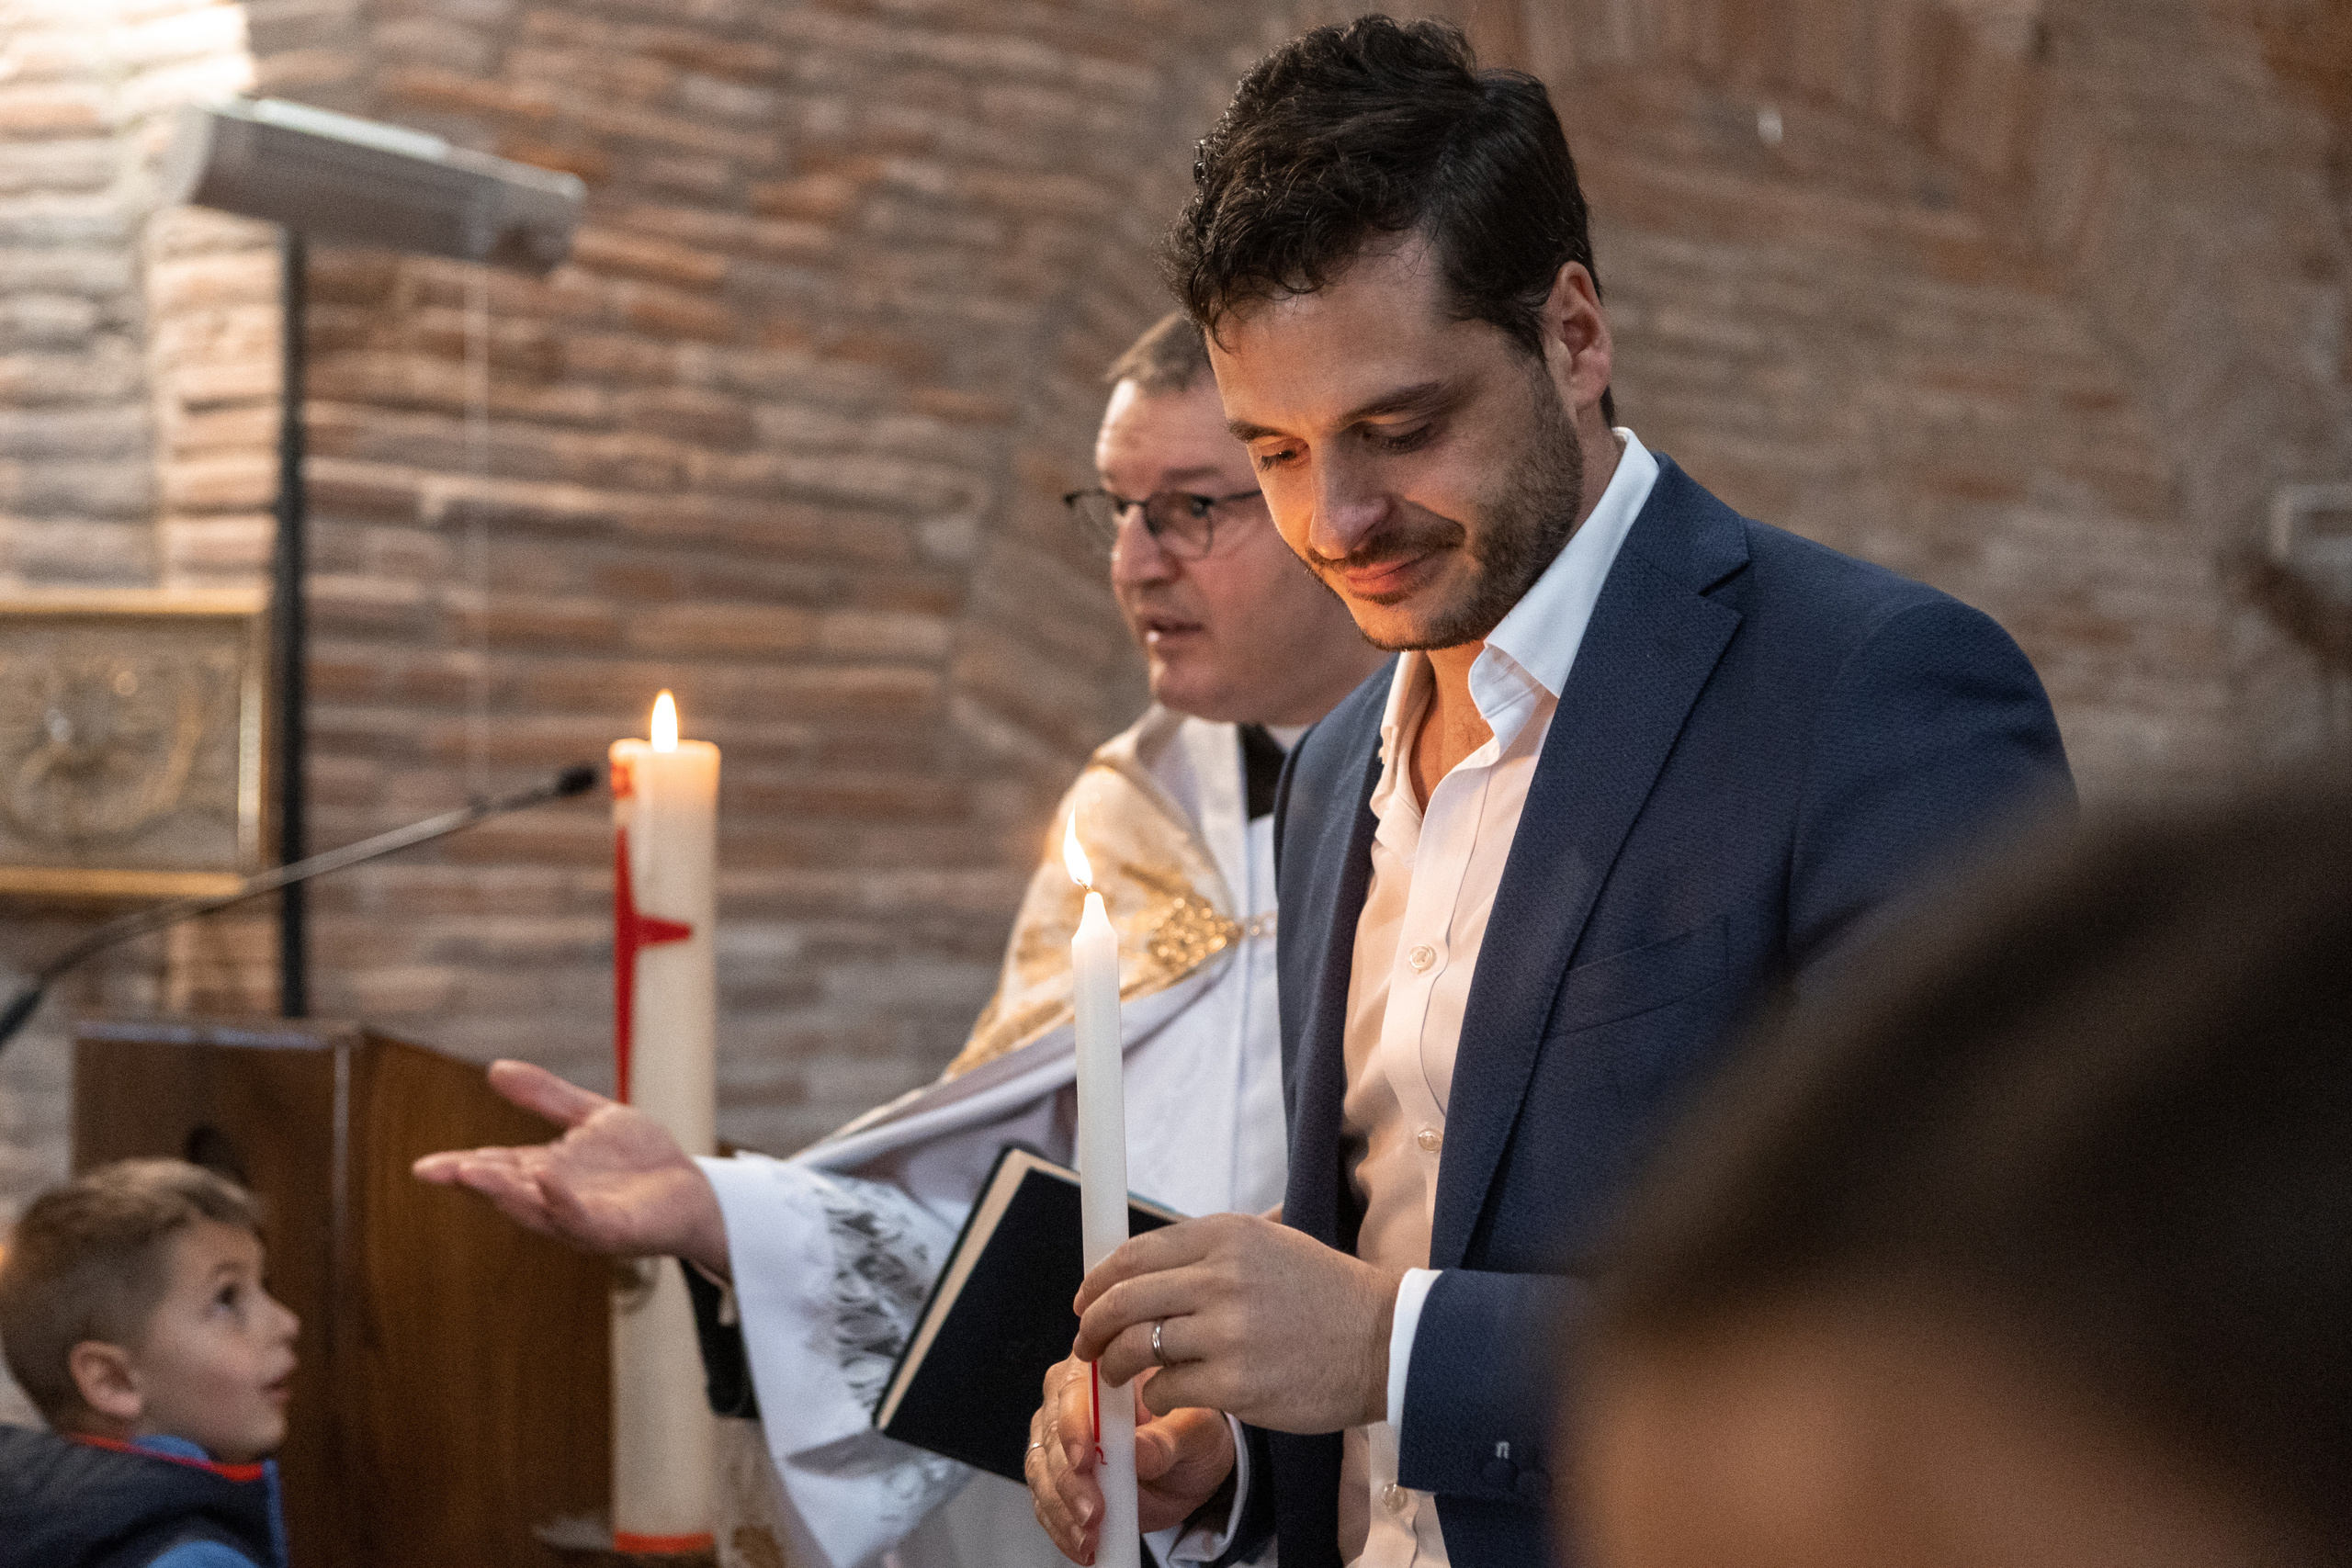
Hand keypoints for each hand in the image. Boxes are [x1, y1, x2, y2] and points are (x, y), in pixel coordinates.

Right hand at [410, 1060, 729, 1275]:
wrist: (692, 1190)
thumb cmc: (640, 1159)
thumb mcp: (592, 1117)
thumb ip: (546, 1097)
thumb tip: (495, 1068)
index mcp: (544, 1171)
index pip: (495, 1167)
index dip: (459, 1167)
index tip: (423, 1167)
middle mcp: (554, 1198)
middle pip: (505, 1189)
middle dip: (472, 1180)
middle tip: (437, 1170)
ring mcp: (580, 1217)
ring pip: (534, 1208)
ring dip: (503, 1193)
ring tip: (472, 1172)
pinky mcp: (611, 1229)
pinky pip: (581, 1218)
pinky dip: (561, 1199)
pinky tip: (546, 1177)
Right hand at [1026, 1356, 1234, 1564]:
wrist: (1191, 1467)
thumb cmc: (1193, 1433)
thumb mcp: (1197, 1432)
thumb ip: (1168, 1440)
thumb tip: (1138, 1453)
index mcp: (1106, 1368)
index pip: (1075, 1387)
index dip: (1074, 1424)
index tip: (1085, 1460)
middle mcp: (1072, 1397)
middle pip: (1051, 1432)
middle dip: (1069, 1479)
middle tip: (1093, 1512)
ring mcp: (1059, 1437)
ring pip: (1041, 1469)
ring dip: (1062, 1507)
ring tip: (1090, 1536)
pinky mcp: (1056, 1474)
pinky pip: (1045, 1500)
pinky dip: (1060, 1526)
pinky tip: (1081, 1545)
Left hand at [1075, 1212, 1402, 1433]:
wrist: (1385, 1342)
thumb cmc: (1327, 1295)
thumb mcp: (1270, 1244)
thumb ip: (1208, 1251)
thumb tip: (1140, 1268)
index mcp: (1227, 1235)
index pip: (1134, 1253)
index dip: (1097, 1281)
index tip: (1085, 1300)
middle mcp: (1222, 1277)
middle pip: (1123, 1299)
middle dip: (1092, 1326)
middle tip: (1086, 1343)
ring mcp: (1227, 1332)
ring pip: (1137, 1346)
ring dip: (1115, 1364)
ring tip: (1116, 1373)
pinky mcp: (1235, 1384)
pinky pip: (1166, 1389)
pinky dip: (1155, 1395)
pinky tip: (1167, 1394)